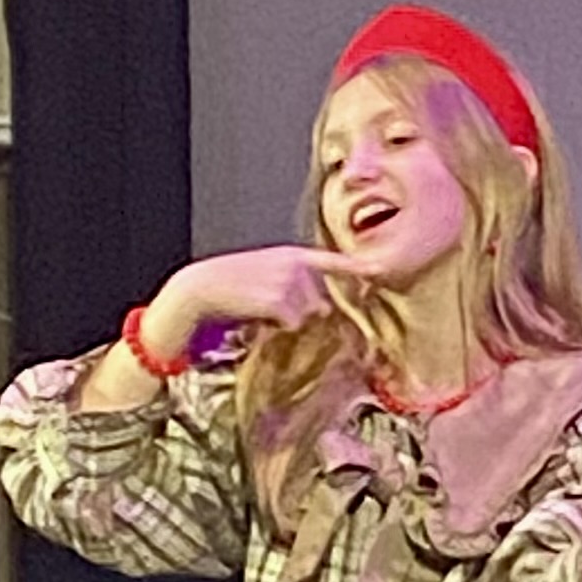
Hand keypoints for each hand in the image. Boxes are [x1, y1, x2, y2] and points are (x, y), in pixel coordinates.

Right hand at [145, 244, 378, 354]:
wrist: (201, 288)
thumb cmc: (231, 286)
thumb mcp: (266, 272)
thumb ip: (296, 282)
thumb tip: (321, 308)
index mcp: (294, 255)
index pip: (336, 262)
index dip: (360, 269)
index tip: (380, 272)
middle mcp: (298, 265)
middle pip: (323, 302)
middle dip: (305, 312)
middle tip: (272, 308)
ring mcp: (291, 282)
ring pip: (309, 315)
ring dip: (289, 320)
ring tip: (261, 309)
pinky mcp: (282, 300)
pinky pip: (292, 324)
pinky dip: (276, 326)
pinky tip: (256, 315)